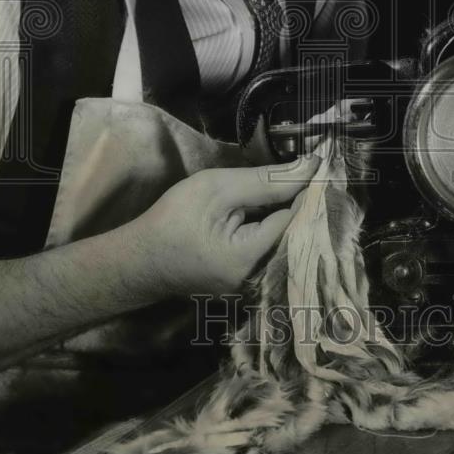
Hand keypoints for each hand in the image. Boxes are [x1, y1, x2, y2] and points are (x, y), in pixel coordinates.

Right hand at [132, 156, 319, 296]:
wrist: (139, 260)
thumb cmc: (173, 220)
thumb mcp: (218, 189)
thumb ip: (266, 181)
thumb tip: (310, 167)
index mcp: (251, 260)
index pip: (297, 218)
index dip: (305, 190)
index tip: (314, 166)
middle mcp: (259, 281)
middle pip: (296, 234)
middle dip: (300, 204)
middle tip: (305, 174)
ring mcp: (253, 287)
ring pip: (285, 243)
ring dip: (287, 216)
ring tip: (291, 189)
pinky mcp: (247, 284)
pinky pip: (271, 252)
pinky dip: (273, 230)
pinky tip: (268, 213)